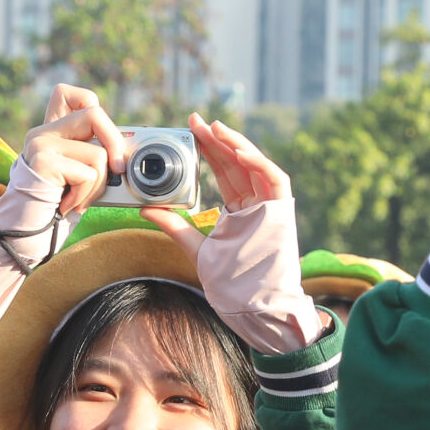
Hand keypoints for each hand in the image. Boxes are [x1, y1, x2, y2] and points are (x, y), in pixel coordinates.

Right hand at [5, 85, 130, 224]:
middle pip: (94, 114)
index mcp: (51, 131)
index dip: (90, 103)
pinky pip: (87, 173)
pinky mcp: (43, 161)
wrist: (23, 232)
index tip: (98, 132)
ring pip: (98, 152)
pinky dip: (87, 195)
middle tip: (118, 169)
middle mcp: (43, 132)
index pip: (68, 94)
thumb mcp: (78, 176)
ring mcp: (41, 144)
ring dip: (99, 184)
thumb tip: (129, 152)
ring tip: (81, 199)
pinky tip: (69, 205)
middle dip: (116, 143)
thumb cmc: (55, 208)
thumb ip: (94, 155)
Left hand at [156, 116, 321, 353]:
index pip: (224, 173)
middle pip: (237, 164)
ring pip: (255, 165)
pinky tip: (237, 150)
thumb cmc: (234, 286)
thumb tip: (146, 209)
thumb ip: (175, 228)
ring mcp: (272, 207)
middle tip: (194, 121)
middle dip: (216, 141)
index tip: (189, 133)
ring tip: (213, 128)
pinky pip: (275, 178)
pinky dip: (257, 162)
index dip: (209, 151)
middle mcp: (257, 205)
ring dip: (235, 144)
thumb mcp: (197, 250)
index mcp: (240, 212)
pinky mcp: (283, 212)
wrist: (257, 308)